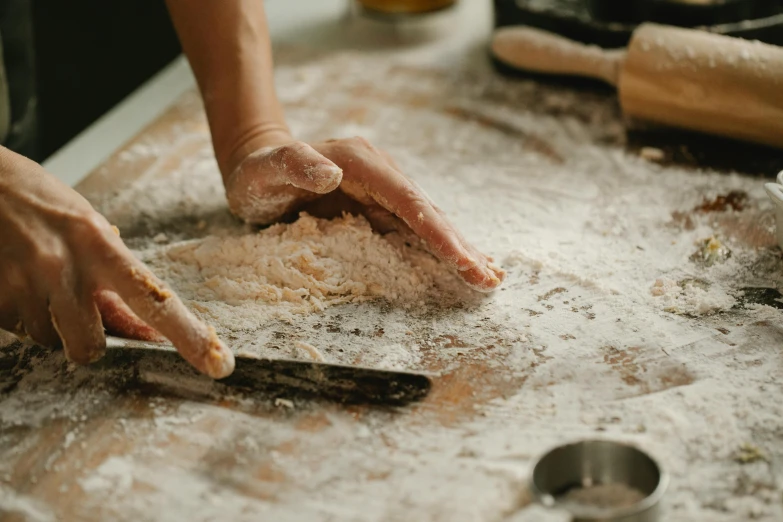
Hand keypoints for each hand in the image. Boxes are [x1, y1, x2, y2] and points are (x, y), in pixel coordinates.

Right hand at [0, 148, 233, 377]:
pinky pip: (15, 330)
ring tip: (38, 280)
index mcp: (100, 245)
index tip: (218, 363)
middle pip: (89, 347)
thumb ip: (116, 281)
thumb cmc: (40, 203)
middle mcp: (63, 268)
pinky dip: (19, 314)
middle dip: (87, 340)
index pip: (155, 301)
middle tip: (76, 308)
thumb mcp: (90, 230)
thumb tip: (146, 333)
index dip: (189, 337)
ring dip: (49, 323)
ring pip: (48, 341)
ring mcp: (22, 285)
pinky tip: (14, 280)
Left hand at [223, 136, 504, 290]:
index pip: (408, 201)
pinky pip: (413, 228)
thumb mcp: (265, 169)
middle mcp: (379, 173)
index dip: (437, 233)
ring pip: (427, 221)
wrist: (258, 162)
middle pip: (427, 212)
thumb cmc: (257, 171)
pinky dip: (438, 247)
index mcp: (361, 163)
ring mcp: (381, 189)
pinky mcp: (377, 206)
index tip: (463, 260)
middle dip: (458, 246)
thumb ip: (294, 165)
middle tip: (489, 279)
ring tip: (488, 275)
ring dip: (457, 248)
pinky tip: (460, 261)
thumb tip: (332, 173)